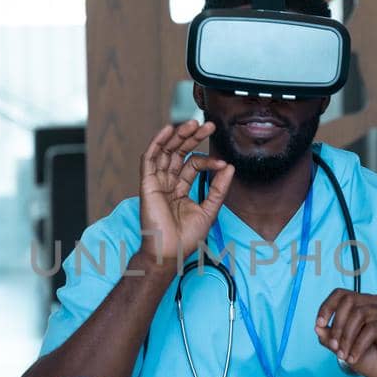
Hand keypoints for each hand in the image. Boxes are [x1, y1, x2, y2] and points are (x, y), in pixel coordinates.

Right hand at [139, 120, 233, 268]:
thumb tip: (229, 167)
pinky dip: (157, 143)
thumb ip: (219, 188)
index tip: (221, 163)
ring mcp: (157, 182)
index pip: (193, 165)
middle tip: (207, 126)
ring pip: (166, 152)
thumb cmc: (186, 238)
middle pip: (179, 153)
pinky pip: (149, 159)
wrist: (170, 253)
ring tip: (192, 123)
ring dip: (178, 136)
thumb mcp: (209, 209)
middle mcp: (168, 183)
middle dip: (192, 138)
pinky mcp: (147, 184)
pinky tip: (168, 130)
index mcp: (181, 189)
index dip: (207, 160)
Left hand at [315, 290, 376, 376]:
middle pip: (349, 301)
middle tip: (334, 347)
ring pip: (359, 314)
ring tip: (344, 355)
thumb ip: (331, 338)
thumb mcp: (345, 349)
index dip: (327, 306)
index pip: (341, 294)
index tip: (319, 324)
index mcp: (365, 304)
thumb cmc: (374, 359)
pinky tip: (354, 358)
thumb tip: (318, 327)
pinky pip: (371, 329)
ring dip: (347, 337)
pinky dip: (358, 345)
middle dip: (337, 325)